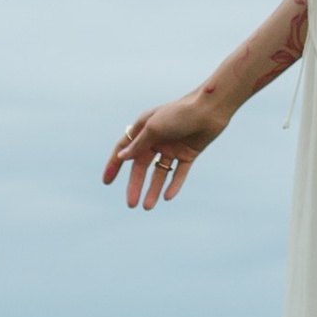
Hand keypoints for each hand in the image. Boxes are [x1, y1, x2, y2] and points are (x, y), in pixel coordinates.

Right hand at [103, 93, 225, 211]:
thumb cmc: (180, 113)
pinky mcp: (188, 154)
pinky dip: (173, 185)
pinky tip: (167, 197)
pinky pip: (178, 173)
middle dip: (135, 185)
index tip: (106, 182)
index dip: (114, 165)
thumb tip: (122, 157)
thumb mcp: (155, 127)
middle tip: (131, 204)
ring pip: (159, 172)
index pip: (124, 149)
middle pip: (141, 166)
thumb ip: (138, 144)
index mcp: (144, 128)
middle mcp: (156, 139)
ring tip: (148, 207)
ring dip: (153, 189)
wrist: (210, 109)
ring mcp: (172, 147)